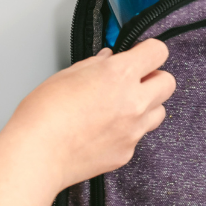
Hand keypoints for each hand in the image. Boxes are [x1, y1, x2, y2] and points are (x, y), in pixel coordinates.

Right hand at [4, 39, 175, 188]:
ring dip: (147, 106)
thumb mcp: (66, 75)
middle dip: (154, 79)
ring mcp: (134, 130)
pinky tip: (105, 131)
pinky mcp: (127, 152)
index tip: (141, 55)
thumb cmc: (44, 115)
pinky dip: (128, 131)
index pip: (158, 52)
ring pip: (160, 112)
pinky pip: (139, 136)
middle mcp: (134, 102)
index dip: (149, 51)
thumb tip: (107, 60)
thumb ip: (94, 65)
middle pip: (168, 83)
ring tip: (121, 108)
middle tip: (135, 82)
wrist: (37, 154)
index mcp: (119, 75)